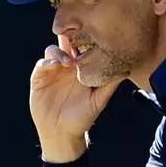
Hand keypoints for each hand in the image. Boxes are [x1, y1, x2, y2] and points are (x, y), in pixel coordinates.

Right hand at [29, 35, 123, 161]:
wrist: (62, 133)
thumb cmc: (82, 118)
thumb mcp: (99, 100)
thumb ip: (110, 85)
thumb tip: (126, 71)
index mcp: (81, 68)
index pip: (82, 48)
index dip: (84, 39)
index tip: (90, 33)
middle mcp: (66, 67)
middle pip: (65, 44)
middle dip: (68, 37)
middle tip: (74, 37)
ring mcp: (52, 71)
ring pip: (53, 50)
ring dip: (59, 52)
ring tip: (67, 63)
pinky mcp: (39, 78)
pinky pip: (42, 64)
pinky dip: (46, 62)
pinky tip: (54, 66)